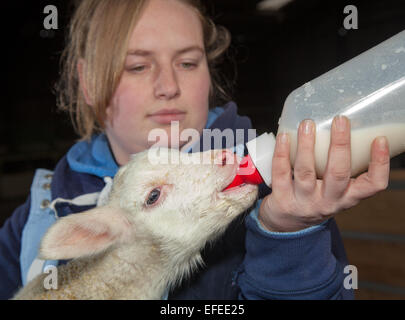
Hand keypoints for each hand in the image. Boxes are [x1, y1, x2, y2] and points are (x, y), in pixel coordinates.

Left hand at [258, 116, 389, 231]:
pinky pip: (281, 174)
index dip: (380, 164)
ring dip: (307, 146)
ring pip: (307, 172)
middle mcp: (328, 201)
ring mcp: (304, 202)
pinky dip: (282, 153)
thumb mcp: (335, 189)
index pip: (373, 185)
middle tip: (340, 120)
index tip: (380, 139)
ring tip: (307, 124)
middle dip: (341, 146)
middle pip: (338, 175)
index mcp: (347, 197)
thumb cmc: (315, 198)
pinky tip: (284, 137)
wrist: (287, 225)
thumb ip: (340, 166)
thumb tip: (342, 126)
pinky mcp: (282, 200)